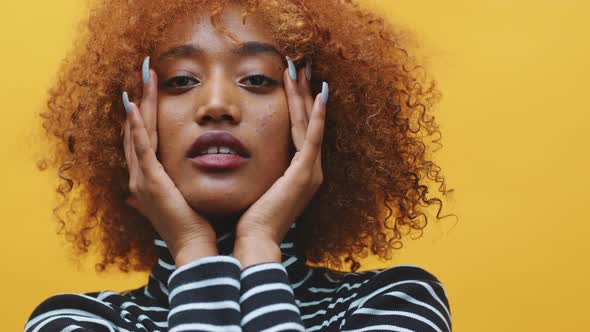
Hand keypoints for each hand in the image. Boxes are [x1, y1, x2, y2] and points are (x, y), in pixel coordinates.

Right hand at [123, 56, 217, 264]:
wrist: (194, 249)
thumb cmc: (193, 227)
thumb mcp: (175, 204)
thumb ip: (161, 193)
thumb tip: (136, 195)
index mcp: (146, 182)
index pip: (141, 140)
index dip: (142, 115)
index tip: (147, 91)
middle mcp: (138, 178)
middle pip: (135, 131)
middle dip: (140, 101)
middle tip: (145, 73)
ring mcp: (142, 180)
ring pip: (137, 133)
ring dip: (140, 103)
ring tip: (144, 76)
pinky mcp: (151, 182)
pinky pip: (142, 148)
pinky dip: (138, 126)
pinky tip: (135, 105)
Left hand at [234, 59, 328, 257]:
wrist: (255, 242)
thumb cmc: (250, 218)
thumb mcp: (256, 186)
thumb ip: (257, 169)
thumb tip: (238, 153)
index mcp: (299, 173)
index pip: (300, 132)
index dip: (298, 106)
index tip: (292, 83)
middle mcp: (310, 170)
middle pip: (308, 124)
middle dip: (304, 95)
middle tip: (301, 67)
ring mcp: (310, 172)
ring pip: (309, 125)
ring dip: (306, 97)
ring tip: (301, 70)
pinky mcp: (304, 173)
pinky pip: (313, 137)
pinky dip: (317, 116)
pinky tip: (319, 94)